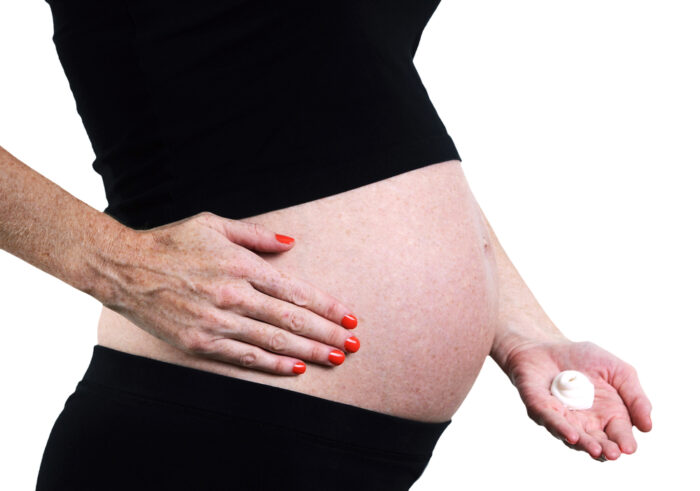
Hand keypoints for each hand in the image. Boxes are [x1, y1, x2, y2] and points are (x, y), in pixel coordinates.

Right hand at [99, 211, 359, 374]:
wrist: (124, 269)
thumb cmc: (171, 242)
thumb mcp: (214, 225)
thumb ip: (256, 235)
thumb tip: (291, 243)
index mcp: (240, 266)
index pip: (295, 290)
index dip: (326, 306)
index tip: (349, 317)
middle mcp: (233, 295)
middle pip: (291, 319)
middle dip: (327, 333)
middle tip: (353, 345)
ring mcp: (217, 321)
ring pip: (273, 340)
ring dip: (308, 351)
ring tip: (335, 358)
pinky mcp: (200, 342)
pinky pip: (245, 355)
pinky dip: (273, 363)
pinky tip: (295, 368)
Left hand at [503, 339, 651, 460]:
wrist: (547, 343)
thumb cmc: (583, 358)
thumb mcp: (618, 371)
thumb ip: (635, 397)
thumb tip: (648, 427)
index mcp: (607, 415)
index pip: (618, 434)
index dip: (624, 442)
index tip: (629, 448)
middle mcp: (584, 422)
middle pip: (597, 442)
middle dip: (606, 449)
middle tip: (614, 454)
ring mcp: (561, 417)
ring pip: (573, 436)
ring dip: (585, 444)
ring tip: (598, 451)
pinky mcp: (539, 408)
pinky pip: (550, 419)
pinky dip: (561, 428)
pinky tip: (572, 435)